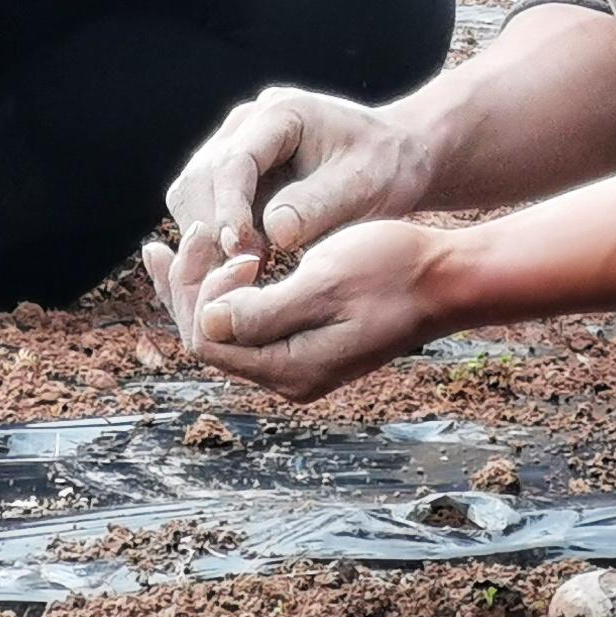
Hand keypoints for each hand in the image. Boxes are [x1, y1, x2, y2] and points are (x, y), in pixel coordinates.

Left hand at [144, 218, 449, 400]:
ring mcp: (298, 361)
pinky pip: (247, 323)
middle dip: (186, 290)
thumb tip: (206, 324)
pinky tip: (211, 265)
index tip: (228, 243)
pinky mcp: (307, 342)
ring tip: (167, 249)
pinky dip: (224, 293)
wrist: (448, 277)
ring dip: (198, 290)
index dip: (201, 291)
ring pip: (223, 331)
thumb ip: (263, 311)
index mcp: (292, 368)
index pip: (209, 338)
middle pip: (209, 339)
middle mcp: (289, 376)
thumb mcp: (325, 283)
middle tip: (173, 240)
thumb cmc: (393, 270)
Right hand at [148, 85, 434, 331]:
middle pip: (201, 177)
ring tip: (242, 273)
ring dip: (207, 238)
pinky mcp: (233, 176)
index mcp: (280, 113)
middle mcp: (247, 124)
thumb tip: (271, 233)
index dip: (231, 210)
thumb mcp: (363, 184)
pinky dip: (213, 240)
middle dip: (214, 229)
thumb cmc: (385, 166)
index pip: (234, 162)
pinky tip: (240, 266)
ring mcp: (235, 147)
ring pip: (191, 194)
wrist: (396, 158)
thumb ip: (318, 205)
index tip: (242, 252)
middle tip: (240, 275)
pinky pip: (203, 208)